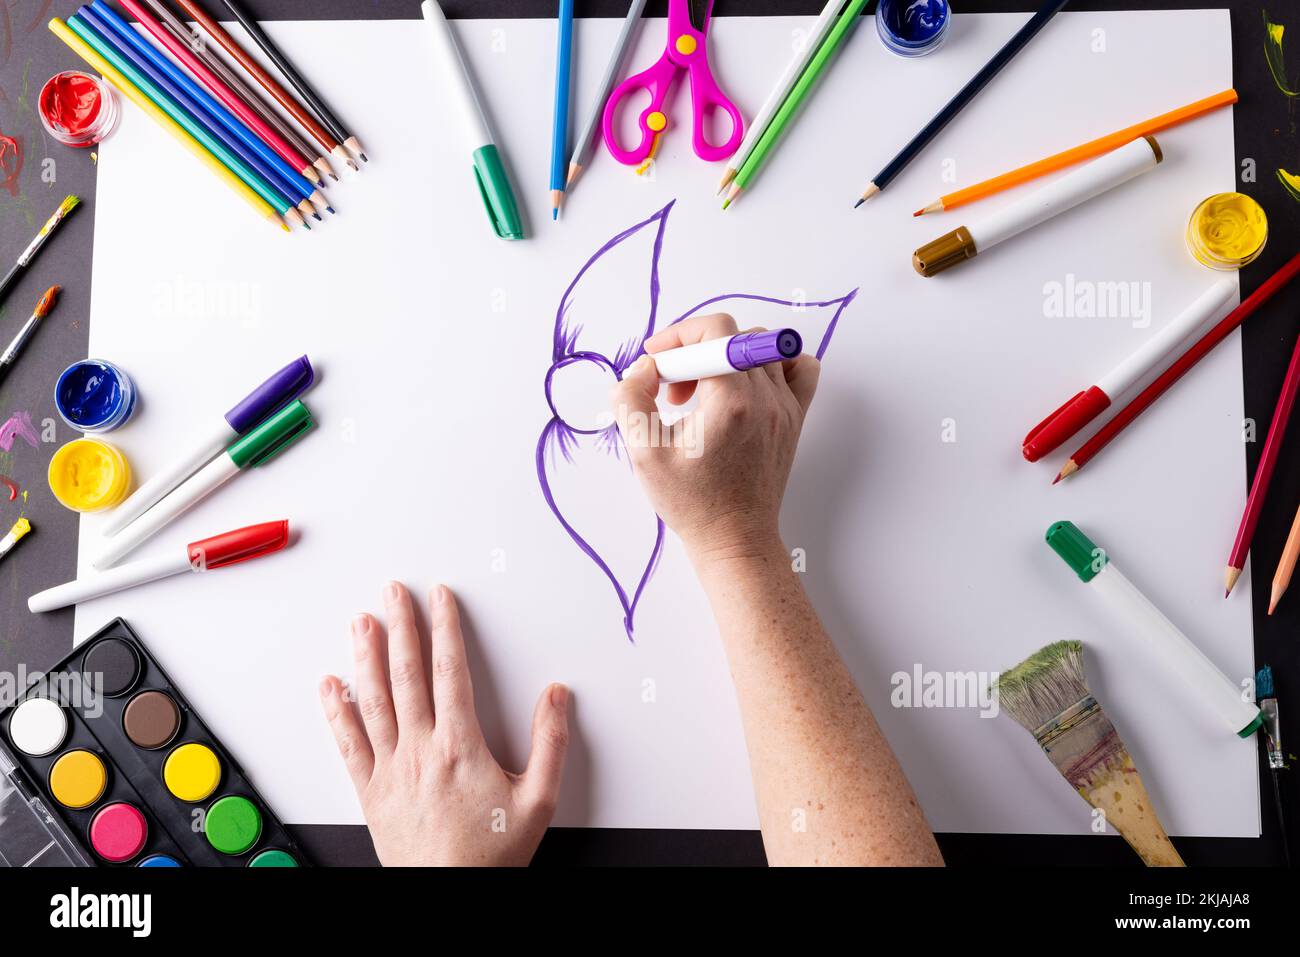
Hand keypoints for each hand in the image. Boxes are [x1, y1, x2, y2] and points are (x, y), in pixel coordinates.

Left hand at [320, 582, 569, 865]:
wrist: (448, 896)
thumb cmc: (490, 856)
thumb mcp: (538, 800)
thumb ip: (550, 744)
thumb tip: (557, 696)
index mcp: (459, 746)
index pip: (449, 672)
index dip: (445, 628)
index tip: (440, 598)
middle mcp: (419, 750)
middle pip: (406, 674)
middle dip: (401, 626)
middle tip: (393, 592)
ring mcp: (390, 769)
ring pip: (373, 700)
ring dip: (365, 656)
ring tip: (361, 622)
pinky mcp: (370, 791)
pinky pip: (348, 743)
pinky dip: (336, 711)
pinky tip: (330, 686)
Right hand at [611, 313, 819, 560]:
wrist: (734, 539)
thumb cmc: (692, 503)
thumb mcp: (644, 453)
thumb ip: (632, 400)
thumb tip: (644, 368)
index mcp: (731, 401)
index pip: (714, 331)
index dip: (677, 336)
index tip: (656, 363)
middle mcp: (766, 399)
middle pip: (733, 337)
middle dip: (694, 353)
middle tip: (673, 392)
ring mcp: (785, 408)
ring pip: (762, 348)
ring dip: (725, 359)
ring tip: (703, 394)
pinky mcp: (794, 419)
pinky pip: (799, 368)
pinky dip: (774, 363)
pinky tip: (747, 386)